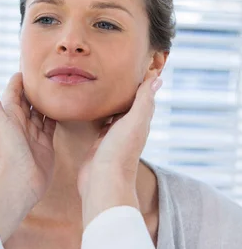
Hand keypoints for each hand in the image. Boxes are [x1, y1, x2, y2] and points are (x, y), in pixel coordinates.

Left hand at [0, 72, 55, 241]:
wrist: (17, 183)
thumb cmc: (5, 152)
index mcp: (8, 114)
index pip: (15, 91)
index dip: (22, 78)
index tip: (34, 63)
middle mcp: (20, 123)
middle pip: (29, 100)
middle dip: (38, 87)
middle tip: (54, 71)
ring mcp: (33, 134)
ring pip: (41, 111)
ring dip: (48, 100)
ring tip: (62, 84)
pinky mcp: (46, 144)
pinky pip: (51, 126)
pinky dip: (56, 116)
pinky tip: (65, 106)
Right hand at [78, 74, 161, 226]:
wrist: (102, 181)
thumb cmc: (119, 152)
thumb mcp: (134, 122)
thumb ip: (144, 101)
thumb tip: (157, 78)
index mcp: (139, 123)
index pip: (143, 98)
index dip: (142, 83)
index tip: (138, 66)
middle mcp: (128, 130)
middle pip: (129, 106)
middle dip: (126, 91)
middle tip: (118, 72)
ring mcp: (113, 138)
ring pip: (114, 115)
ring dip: (111, 102)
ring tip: (103, 86)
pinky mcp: (99, 145)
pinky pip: (100, 125)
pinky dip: (98, 115)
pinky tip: (90, 109)